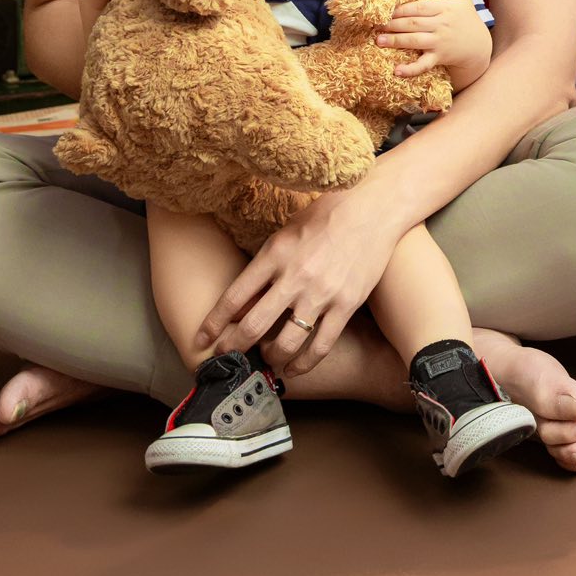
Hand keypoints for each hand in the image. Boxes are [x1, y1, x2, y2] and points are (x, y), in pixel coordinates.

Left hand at [197, 183, 397, 376]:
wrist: (372, 207)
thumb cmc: (326, 213)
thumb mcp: (287, 231)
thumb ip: (266, 263)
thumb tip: (243, 299)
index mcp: (275, 254)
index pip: (234, 296)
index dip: (214, 322)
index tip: (202, 337)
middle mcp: (294, 276)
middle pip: (253, 325)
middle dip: (234, 347)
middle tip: (226, 357)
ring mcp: (321, 293)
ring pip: (285, 343)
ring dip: (269, 358)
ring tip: (265, 360)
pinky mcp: (346, 305)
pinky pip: (320, 346)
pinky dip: (303, 364)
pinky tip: (294, 368)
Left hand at [375, 0, 491, 88]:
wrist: (479, 47)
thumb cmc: (467, 20)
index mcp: (445, 9)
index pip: (420, 7)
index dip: (402, 8)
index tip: (385, 8)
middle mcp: (441, 25)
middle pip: (414, 24)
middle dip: (393, 24)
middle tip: (375, 24)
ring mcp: (440, 43)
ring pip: (415, 41)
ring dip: (396, 41)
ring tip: (378, 41)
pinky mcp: (439, 58)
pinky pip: (423, 64)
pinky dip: (410, 69)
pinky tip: (396, 71)